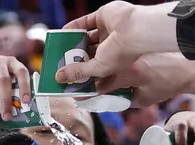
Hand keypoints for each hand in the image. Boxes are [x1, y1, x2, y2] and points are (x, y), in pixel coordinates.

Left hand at [58, 2, 176, 88]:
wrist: (134, 30)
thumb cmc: (122, 53)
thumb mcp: (97, 68)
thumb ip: (78, 72)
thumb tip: (60, 77)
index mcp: (112, 62)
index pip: (92, 69)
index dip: (80, 73)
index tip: (67, 77)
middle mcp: (109, 46)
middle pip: (87, 52)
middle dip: (74, 57)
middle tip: (60, 62)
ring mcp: (106, 31)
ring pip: (85, 37)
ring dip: (73, 42)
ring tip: (61, 48)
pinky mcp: (103, 16)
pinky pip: (85, 21)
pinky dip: (74, 26)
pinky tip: (64, 31)